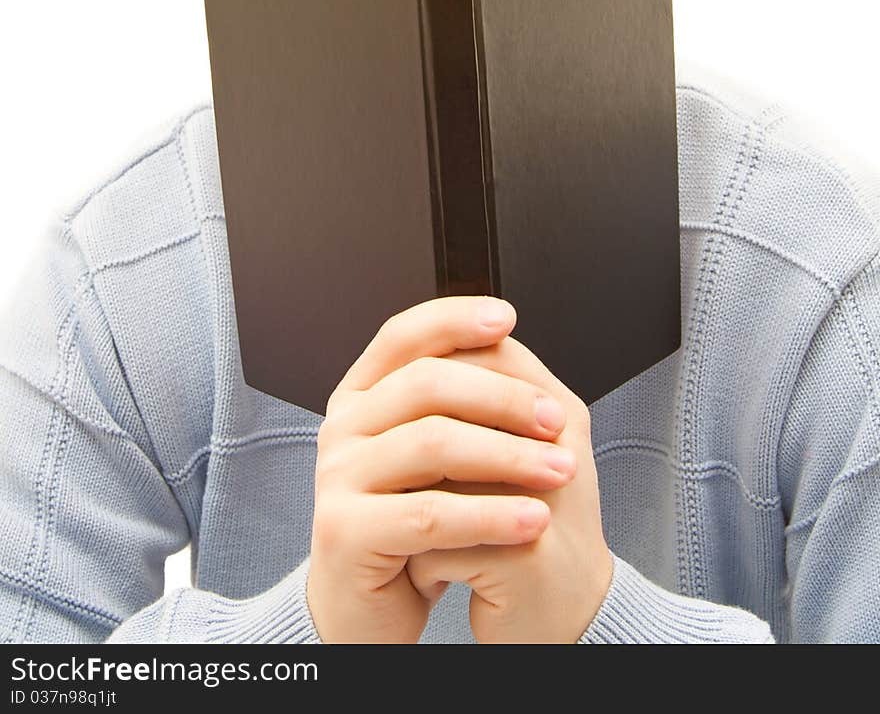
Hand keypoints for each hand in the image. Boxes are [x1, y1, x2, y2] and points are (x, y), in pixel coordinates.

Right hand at [305, 295, 578, 642]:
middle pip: (427, 384)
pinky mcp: (345, 531)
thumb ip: (455, 404)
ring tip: (559, 471)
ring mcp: (336, 477)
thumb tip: (507, 345)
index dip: (455, 318)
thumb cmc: (408, 527)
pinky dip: (491, 515)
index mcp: (361, 397)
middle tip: (557, 421)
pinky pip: (430, 514)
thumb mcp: (431, 457)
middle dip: (504, 397)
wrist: (368, 609)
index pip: (403, 336)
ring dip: (509, 455)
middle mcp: (342, 427)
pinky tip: (532, 520)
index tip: (507, 319)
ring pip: (432, 443)